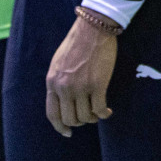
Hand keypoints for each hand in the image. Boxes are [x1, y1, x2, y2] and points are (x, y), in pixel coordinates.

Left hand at [45, 16, 116, 136]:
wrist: (93, 28)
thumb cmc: (78, 41)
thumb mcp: (58, 63)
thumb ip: (58, 81)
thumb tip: (62, 97)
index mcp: (52, 82)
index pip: (52, 114)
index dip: (60, 127)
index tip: (67, 132)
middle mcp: (64, 88)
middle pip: (70, 118)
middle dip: (80, 122)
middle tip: (89, 118)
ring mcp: (81, 87)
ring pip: (85, 117)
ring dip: (93, 118)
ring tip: (99, 112)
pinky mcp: (98, 85)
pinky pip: (99, 109)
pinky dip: (104, 114)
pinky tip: (108, 111)